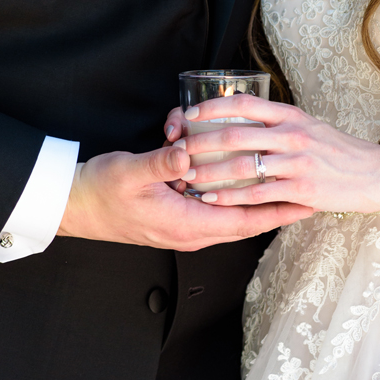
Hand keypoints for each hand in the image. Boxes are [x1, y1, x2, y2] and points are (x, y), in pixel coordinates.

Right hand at [58, 124, 312, 250]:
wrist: (73, 206)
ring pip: (224, 203)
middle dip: (272, 200)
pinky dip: (214, 175)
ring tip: (263, 163)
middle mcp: (189, 228)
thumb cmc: (99, 194)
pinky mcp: (172, 209)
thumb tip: (189, 152)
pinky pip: (204, 195)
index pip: (244, 223)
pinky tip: (208, 152)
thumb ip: (161, 162)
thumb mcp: (130, 173)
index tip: (306, 204)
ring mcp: (181, 220)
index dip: (277, 214)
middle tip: (303, 187)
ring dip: (239, 181)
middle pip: (243, 216)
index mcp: (186, 225)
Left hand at [173, 94, 379, 213]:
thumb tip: (245, 115)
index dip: (213, 107)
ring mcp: (296, 163)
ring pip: (240, 166)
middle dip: (201, 144)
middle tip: (179, 150)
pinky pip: (255, 193)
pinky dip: (229, 197)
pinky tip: (212, 199)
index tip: (191, 113)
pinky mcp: (300, 189)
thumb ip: (279, 122)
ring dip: (209, 173)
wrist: (376, 175)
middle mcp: (291, 135)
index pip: (244, 104)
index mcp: (291, 116)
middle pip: (234, 135)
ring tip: (188, 177)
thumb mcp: (310, 125)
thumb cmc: (339, 151)